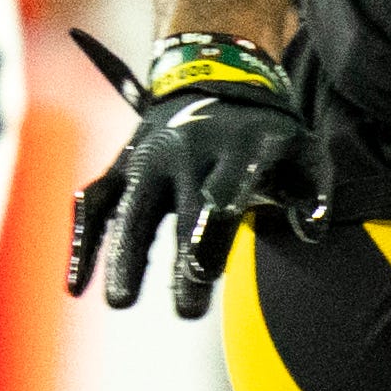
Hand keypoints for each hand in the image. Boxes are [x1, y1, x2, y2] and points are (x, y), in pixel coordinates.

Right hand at [67, 31, 328, 319]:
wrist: (214, 80)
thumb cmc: (268, 135)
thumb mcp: (304, 149)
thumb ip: (314, 191)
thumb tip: (312, 232)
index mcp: (238, 147)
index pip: (223, 191)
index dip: (212, 231)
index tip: (207, 273)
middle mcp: (187, 150)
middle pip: (180, 210)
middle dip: (181, 258)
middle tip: (187, 310)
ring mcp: (147, 157)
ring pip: (130, 210)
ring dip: (124, 256)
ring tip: (123, 302)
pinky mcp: (119, 166)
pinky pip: (94, 205)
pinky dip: (82, 243)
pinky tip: (76, 287)